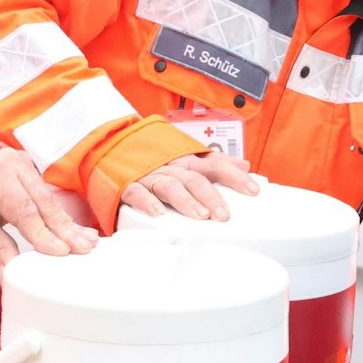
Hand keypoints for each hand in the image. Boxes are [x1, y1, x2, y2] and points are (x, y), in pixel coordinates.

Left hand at [0, 147, 97, 267]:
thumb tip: (12, 274)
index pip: (22, 208)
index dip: (42, 232)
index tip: (60, 252)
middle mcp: (14, 165)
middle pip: (43, 203)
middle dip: (64, 229)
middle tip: (83, 249)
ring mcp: (25, 168)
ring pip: (50, 202)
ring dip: (68, 225)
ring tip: (88, 243)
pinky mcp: (32, 177)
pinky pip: (48, 200)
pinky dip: (62, 218)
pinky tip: (81, 231)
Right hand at [119, 152, 257, 219]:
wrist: (109, 147)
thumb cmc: (153, 159)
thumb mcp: (185, 158)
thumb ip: (213, 162)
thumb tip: (244, 165)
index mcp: (186, 160)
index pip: (215, 164)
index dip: (234, 176)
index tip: (253, 190)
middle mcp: (171, 165)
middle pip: (196, 177)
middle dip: (212, 196)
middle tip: (224, 215)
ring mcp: (149, 173)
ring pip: (171, 185)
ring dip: (186, 200)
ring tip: (200, 216)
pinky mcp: (126, 183)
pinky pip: (137, 191)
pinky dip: (147, 201)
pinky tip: (157, 212)